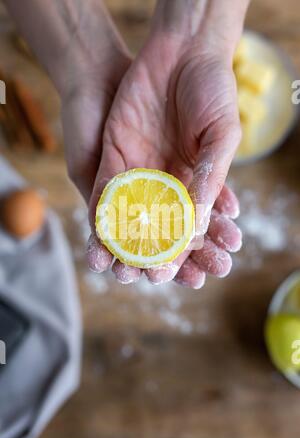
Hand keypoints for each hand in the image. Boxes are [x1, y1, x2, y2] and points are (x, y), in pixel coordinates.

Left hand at [87, 31, 241, 287]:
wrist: (181, 52)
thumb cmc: (212, 91)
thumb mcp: (222, 136)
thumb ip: (212, 178)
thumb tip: (200, 222)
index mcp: (194, 183)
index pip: (190, 227)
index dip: (192, 252)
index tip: (194, 275)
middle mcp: (164, 183)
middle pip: (158, 229)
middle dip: (159, 255)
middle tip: (160, 278)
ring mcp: (137, 171)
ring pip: (128, 218)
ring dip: (127, 246)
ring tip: (126, 272)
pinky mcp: (112, 157)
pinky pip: (105, 193)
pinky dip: (103, 217)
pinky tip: (105, 240)